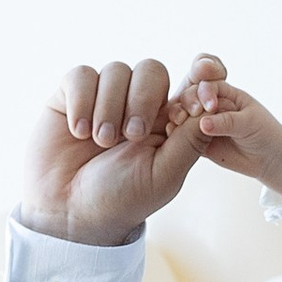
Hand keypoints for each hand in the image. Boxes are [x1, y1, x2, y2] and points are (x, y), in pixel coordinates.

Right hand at [21, 57, 208, 246]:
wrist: (70, 211)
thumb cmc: (121, 199)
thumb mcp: (164, 175)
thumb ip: (189, 141)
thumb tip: (211, 107)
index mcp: (167, 123)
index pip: (186, 87)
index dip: (191, 87)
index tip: (193, 105)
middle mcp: (137, 104)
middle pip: (152, 70)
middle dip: (144, 100)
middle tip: (132, 136)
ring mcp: (104, 96)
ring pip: (116, 70)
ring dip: (109, 107)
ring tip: (100, 141)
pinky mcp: (72, 94)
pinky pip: (81, 75)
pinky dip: (81, 101)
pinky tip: (78, 131)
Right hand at [185, 61, 281, 204]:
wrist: (269, 158)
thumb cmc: (264, 133)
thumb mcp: (249, 123)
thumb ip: (227, 122)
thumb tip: (203, 124)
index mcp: (224, 93)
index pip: (207, 85)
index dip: (205, 92)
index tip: (210, 106)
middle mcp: (210, 105)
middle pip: (191, 98)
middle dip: (188, 103)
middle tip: (191, 115)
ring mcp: (202, 123)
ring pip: (185, 117)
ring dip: (179, 118)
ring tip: (178, 124)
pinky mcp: (198, 141)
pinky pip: (184, 138)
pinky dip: (177, 136)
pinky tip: (173, 137)